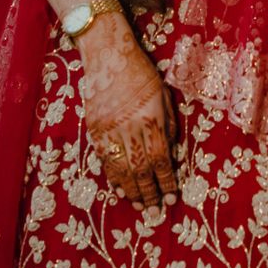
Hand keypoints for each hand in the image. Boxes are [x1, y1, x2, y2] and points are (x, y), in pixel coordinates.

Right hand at [78, 13, 177, 209]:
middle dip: (150, 193)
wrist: (108, 56)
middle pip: (141, 170)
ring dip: (132, 191)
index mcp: (152, 119)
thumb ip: (169, 127)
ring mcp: (110, 131)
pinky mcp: (94, 130)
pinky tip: (121, 190)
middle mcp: (130, 128)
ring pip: (122, 170)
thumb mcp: (164, 95)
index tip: (172, 197)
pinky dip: (113, 178)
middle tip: (156, 211)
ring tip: (140, 205)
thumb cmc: (142, 73)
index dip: (167, 182)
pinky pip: (105, 161)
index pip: (161, 159)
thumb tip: (171, 156)